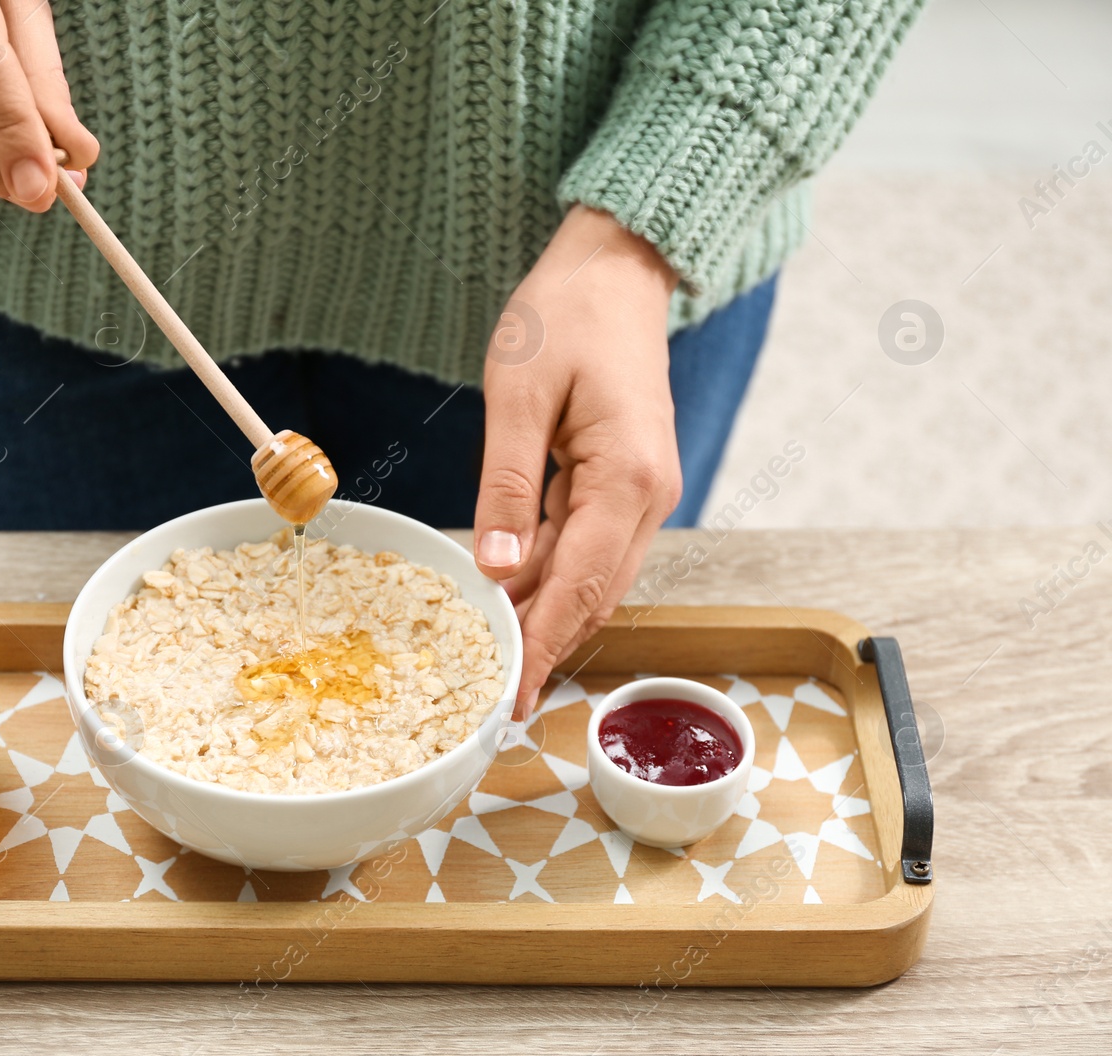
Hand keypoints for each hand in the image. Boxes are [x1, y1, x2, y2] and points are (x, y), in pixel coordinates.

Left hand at [475, 206, 681, 718]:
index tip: (512, 696)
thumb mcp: (517, 396)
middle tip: (495, 693)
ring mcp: (645, 492)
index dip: (542, 644)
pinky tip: (514, 592)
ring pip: (594, 575)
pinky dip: (553, 574)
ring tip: (497, 655)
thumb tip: (499, 568)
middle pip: (595, 593)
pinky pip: (590, 544)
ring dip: (548, 612)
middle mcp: (650, 495)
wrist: (615, 269)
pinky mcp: (627, 482)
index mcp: (628, 476)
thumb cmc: (565, 316)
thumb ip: (507, 487)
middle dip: (546, 643)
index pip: (580, 584)